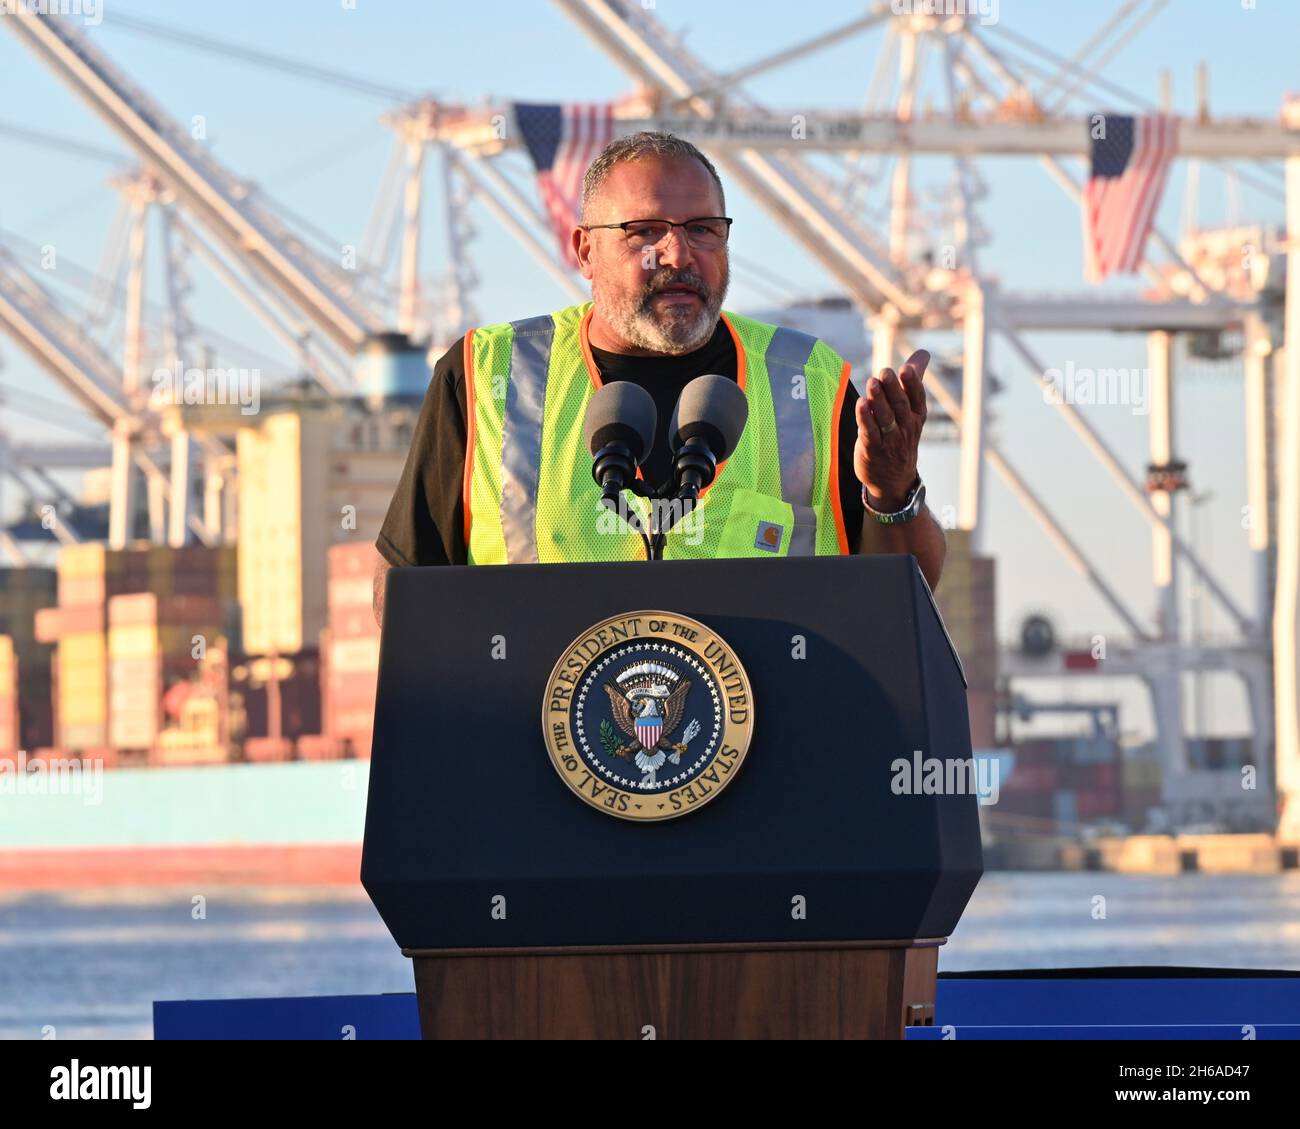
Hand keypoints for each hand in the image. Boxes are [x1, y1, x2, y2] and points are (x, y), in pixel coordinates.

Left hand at [854, 349, 929, 509]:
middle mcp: (905, 428)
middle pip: (899, 405)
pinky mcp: (872, 449)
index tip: (906, 368)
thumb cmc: (901, 436)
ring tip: (872, 383)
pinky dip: (865, 419)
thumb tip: (923, 353)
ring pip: (884, 418)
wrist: (894, 480)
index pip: (917, 398)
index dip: (912, 384)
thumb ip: (913, 381)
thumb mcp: (912, 410)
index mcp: (916, 416)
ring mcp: (889, 440)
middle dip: (892, 388)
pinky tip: (861, 405)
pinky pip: (870, 432)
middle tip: (885, 371)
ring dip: (878, 400)